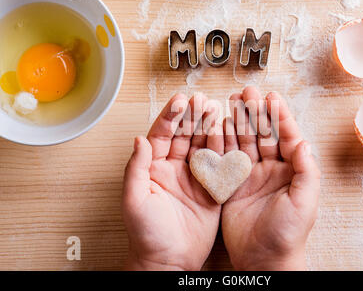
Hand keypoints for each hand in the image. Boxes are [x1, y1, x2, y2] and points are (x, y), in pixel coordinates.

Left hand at [122, 93, 221, 270]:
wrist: (169, 261)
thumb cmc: (147, 235)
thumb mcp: (134, 201)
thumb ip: (136, 169)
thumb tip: (138, 139)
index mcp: (154, 169)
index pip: (161, 135)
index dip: (171, 117)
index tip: (180, 101)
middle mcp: (174, 169)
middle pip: (184, 136)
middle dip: (192, 116)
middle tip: (202, 100)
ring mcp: (194, 178)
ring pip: (202, 146)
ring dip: (209, 127)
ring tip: (216, 109)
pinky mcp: (211, 189)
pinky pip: (218, 165)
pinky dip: (223, 149)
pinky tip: (228, 134)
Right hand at [220, 86, 320, 270]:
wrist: (263, 259)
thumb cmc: (289, 234)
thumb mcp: (304, 202)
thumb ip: (307, 171)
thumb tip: (304, 142)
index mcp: (291, 170)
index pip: (285, 137)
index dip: (279, 116)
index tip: (271, 97)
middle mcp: (271, 169)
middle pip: (263, 134)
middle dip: (256, 112)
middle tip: (248, 92)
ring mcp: (250, 175)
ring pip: (244, 141)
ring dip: (238, 121)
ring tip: (232, 102)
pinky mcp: (232, 184)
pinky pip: (227, 158)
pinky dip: (223, 141)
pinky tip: (219, 126)